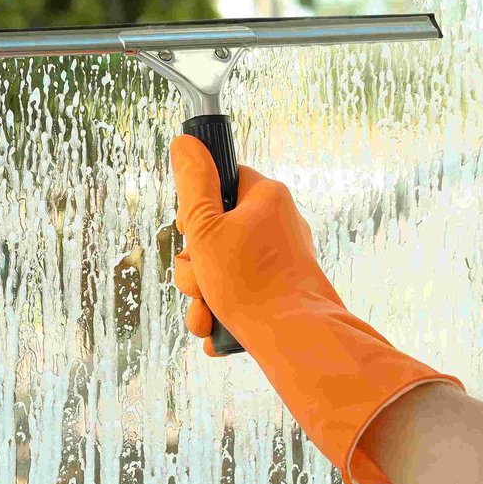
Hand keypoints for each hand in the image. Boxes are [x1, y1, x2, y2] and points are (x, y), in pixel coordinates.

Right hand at [169, 142, 341, 353]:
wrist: (297, 340)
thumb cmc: (252, 283)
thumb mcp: (206, 229)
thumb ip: (193, 186)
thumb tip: (186, 143)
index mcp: (266, 198)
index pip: (223, 182)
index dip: (197, 208)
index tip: (191, 231)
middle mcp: (279, 225)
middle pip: (218, 233)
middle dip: (194, 265)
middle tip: (197, 281)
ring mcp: (283, 261)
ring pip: (225, 269)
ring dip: (203, 294)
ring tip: (205, 315)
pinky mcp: (283, 291)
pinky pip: (242, 295)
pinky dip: (223, 312)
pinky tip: (215, 330)